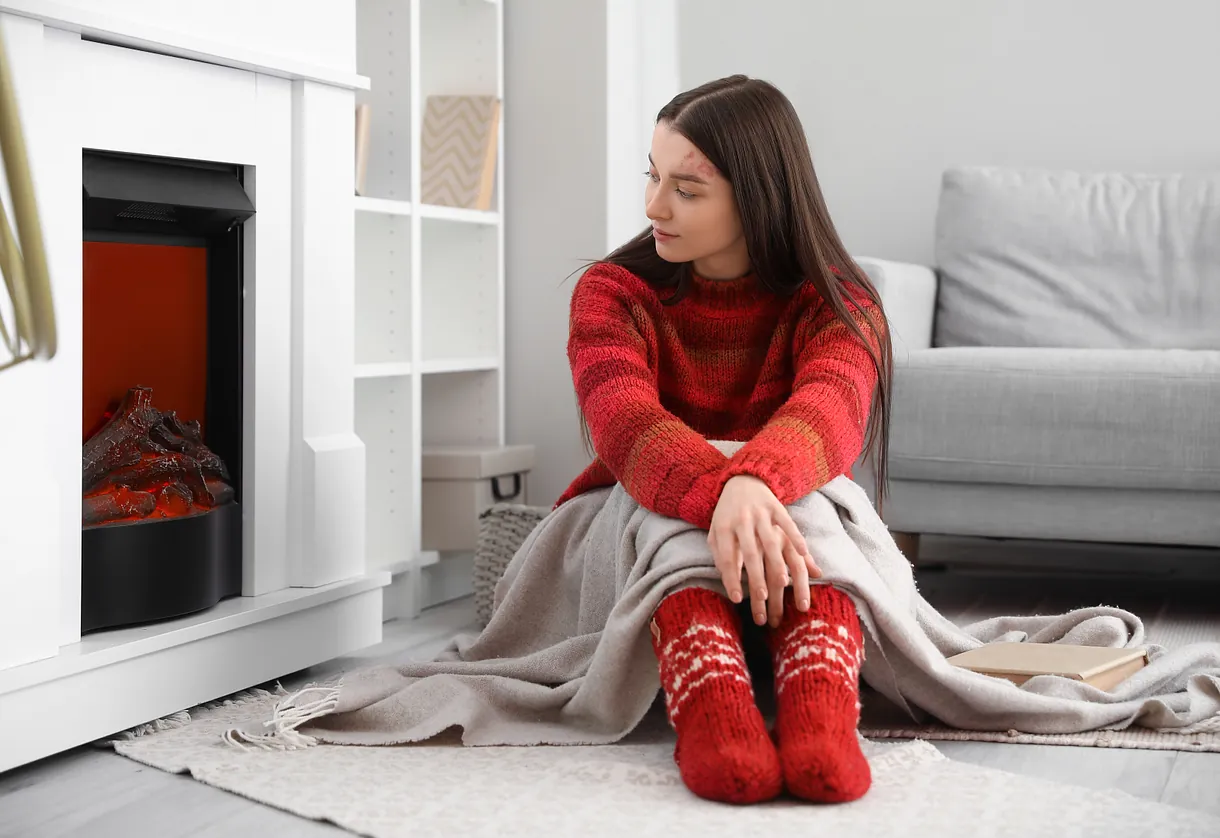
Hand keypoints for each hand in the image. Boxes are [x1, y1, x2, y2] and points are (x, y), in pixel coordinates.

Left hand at [707, 475, 821, 627]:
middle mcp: (741, 520)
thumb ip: (720, 555)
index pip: (726, 558)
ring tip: (782, 583)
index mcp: (723, 527)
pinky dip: (796, 537)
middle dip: (755, 576)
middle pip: (749, 552)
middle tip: (762, 598)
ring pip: (770, 540)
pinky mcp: (776, 506)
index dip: (731, 579)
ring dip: (776, 562)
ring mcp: (760, 513)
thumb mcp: (717, 532)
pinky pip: (787, 523)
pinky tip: (804, 552)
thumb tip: (727, 581)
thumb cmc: (727, 514)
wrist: (741, 480)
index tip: (737, 599)